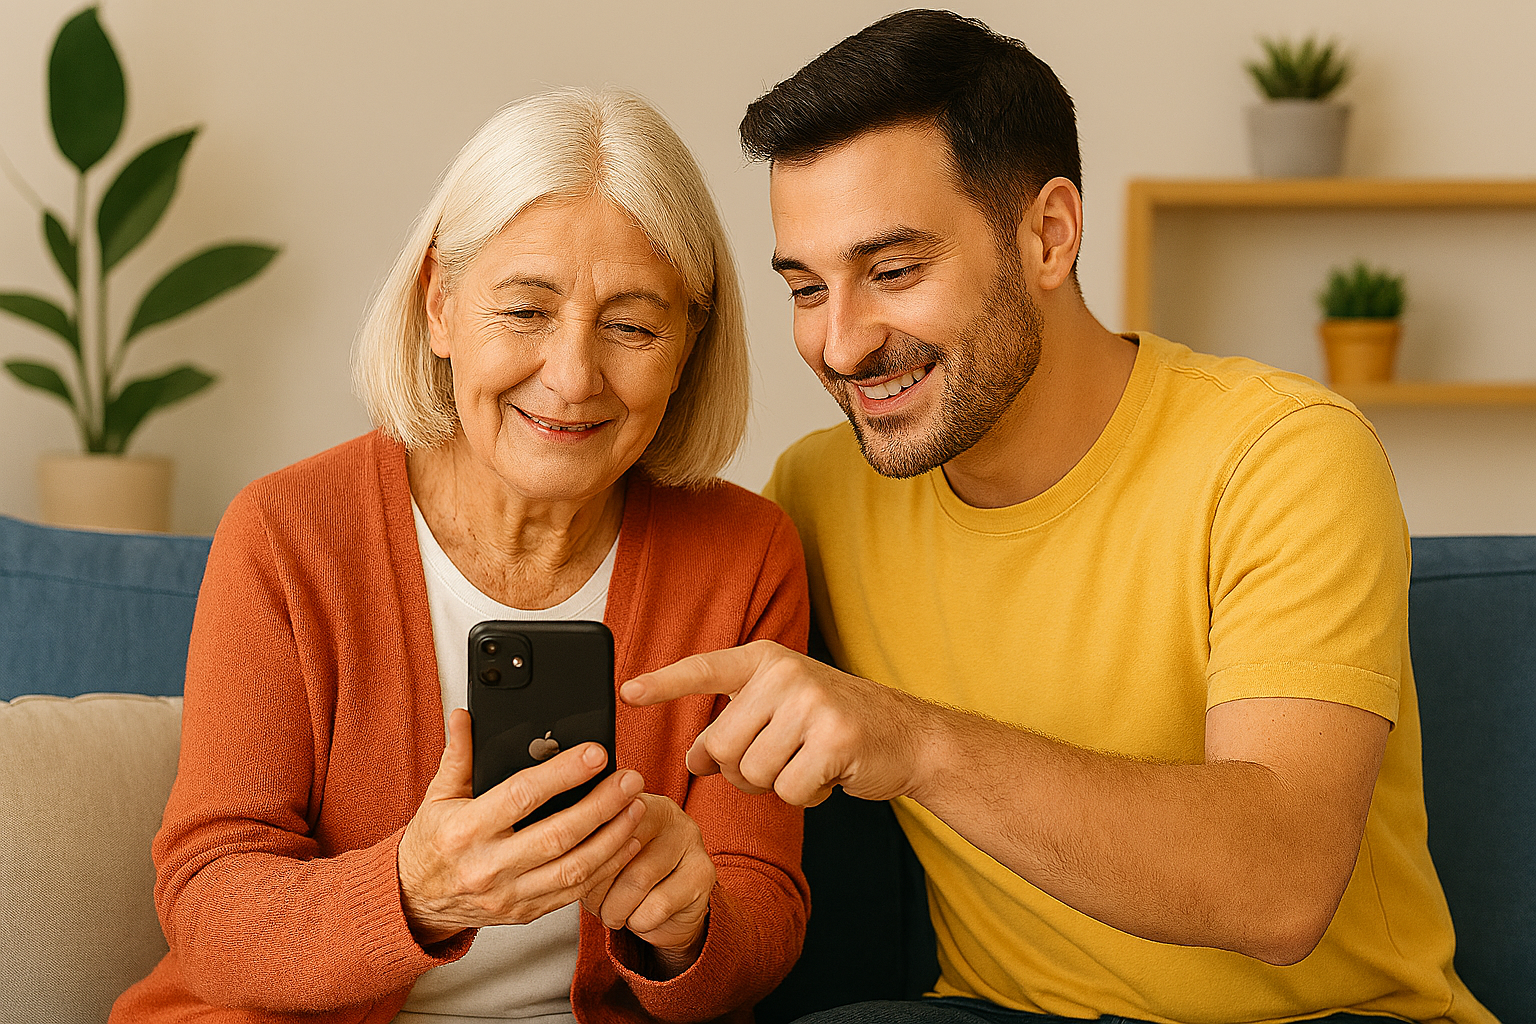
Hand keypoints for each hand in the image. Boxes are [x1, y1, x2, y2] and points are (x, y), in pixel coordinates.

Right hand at [397, 708, 646, 944]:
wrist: (416, 902)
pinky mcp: (525, 912)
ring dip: (613, 837)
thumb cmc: (431, 844)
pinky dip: (608, 867)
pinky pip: (575, 892)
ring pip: (574, 868)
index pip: (522, 796)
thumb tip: (466, 715)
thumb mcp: (437, 796)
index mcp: (465, 830)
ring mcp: (509, 894)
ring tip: (637, 806)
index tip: (595, 754)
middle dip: (602, 805)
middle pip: (558, 834)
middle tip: (630, 779)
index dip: (562, 773)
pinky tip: (627, 842)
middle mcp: (488, 866)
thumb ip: (458, 755)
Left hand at [581, 793, 715, 976]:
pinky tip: (639, 917)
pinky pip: (656, 906)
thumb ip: (584, 843)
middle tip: (591, 900)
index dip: (582, 851)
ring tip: (612, 911)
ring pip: (636, 881)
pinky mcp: (703, 874)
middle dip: (595, 886)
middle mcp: (668, 813)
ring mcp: (690, 841)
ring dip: (615, 908)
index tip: (571, 871)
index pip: (603, 818)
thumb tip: (554, 844)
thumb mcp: (600, 856)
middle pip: (617, 849)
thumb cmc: (625, 877)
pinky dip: (638, 921)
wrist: (667, 913)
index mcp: (636, 799)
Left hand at [619, 640, 931, 806]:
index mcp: (767, 660)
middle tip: (779, 762)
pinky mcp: (835, 738)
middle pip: (723, 746)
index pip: (706, 668)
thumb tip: (693, 759)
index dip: (665, 683)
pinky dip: (805, 795)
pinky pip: (789, 790)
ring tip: (807, 763)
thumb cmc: (837, 725)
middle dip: (741, 771)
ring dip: (776, 784)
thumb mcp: (782, 712)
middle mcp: (785, 674)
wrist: (909, 737)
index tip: (628, 692)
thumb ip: (736, 726)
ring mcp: (812, 703)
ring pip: (753, 773)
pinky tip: (828, 774)